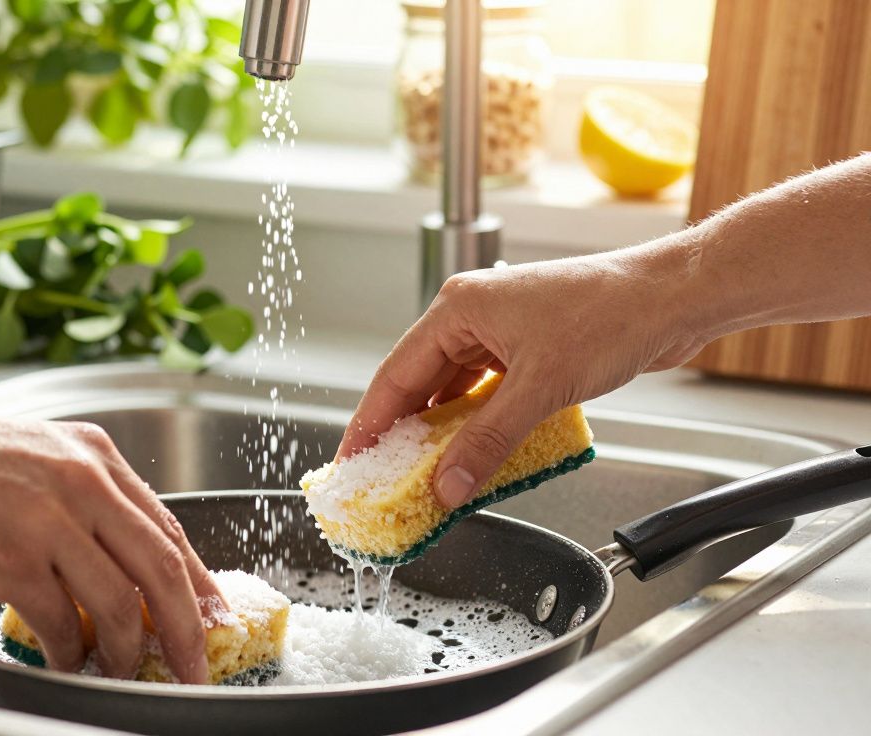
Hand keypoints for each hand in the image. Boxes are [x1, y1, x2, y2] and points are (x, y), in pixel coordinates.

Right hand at [0, 410, 221, 683]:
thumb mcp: (36, 455)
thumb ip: (84, 497)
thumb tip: (122, 559)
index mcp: (94, 454)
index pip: (168, 526)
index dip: (197, 581)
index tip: (213, 615)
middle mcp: (82, 481)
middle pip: (163, 568)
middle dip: (187, 628)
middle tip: (193, 663)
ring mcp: (48, 520)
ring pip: (121, 603)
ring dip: (127, 650)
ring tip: (121, 669)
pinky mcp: (10, 558)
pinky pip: (63, 623)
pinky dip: (71, 653)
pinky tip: (67, 661)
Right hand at [337, 248, 702, 507]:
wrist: (675, 300)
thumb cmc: (613, 314)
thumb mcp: (540, 387)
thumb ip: (488, 441)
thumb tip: (449, 485)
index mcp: (459, 309)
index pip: (396, 375)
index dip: (369, 423)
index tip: (351, 463)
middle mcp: (473, 317)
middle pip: (420, 385)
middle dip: (402, 435)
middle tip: (382, 480)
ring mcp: (501, 334)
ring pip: (454, 393)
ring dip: (442, 435)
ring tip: (425, 478)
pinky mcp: (528, 352)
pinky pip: (486, 396)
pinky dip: (477, 427)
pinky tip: (473, 457)